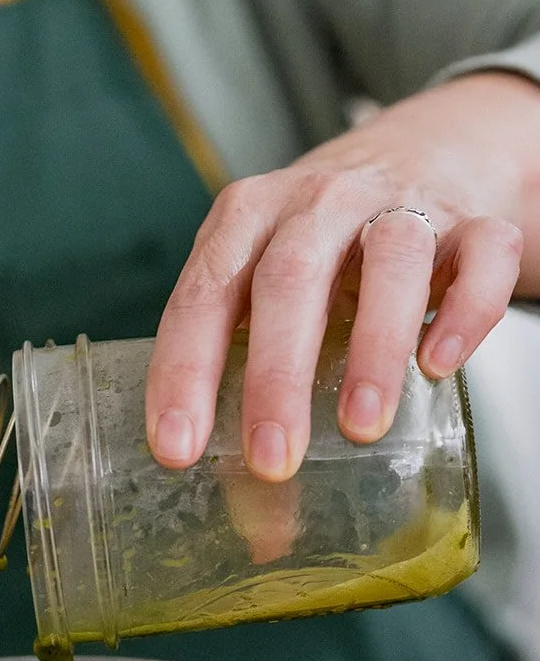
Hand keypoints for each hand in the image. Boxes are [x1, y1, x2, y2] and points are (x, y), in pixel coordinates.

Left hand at [146, 73, 538, 479]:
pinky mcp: (471, 222)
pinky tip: (440, 365)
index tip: (178, 447)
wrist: (418, 155)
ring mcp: (398, 206)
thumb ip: (243, 364)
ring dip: (374, 349)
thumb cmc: (323, 245)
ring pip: (390, 261)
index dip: (185, 371)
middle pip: (289, 278)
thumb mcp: (263, 281)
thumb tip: (237, 505)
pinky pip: (481, 255)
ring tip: (360, 427)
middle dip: (276, 376)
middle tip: (272, 458)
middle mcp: (317, 203)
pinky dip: (465, 310)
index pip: (203, 294)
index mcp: (246, 219)